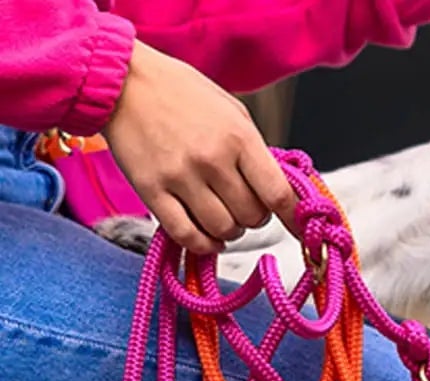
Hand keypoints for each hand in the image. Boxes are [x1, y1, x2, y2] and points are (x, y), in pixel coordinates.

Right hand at [103, 40, 296, 254]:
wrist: (120, 78)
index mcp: (237, 137)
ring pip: (225, 231)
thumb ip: (256, 152)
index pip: (279, 194)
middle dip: (254, 217)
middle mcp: (212, 159)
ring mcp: (180, 177)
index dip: (294, 218)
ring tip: (222, 214)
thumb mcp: (231, 111)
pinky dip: (204, 244)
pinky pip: (188, 236)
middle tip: (242, 203)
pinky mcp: (151, 191)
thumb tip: (282, 193)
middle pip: (253, 218)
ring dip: (230, 231)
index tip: (302, 229)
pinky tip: (208, 237)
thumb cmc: (181, 94)